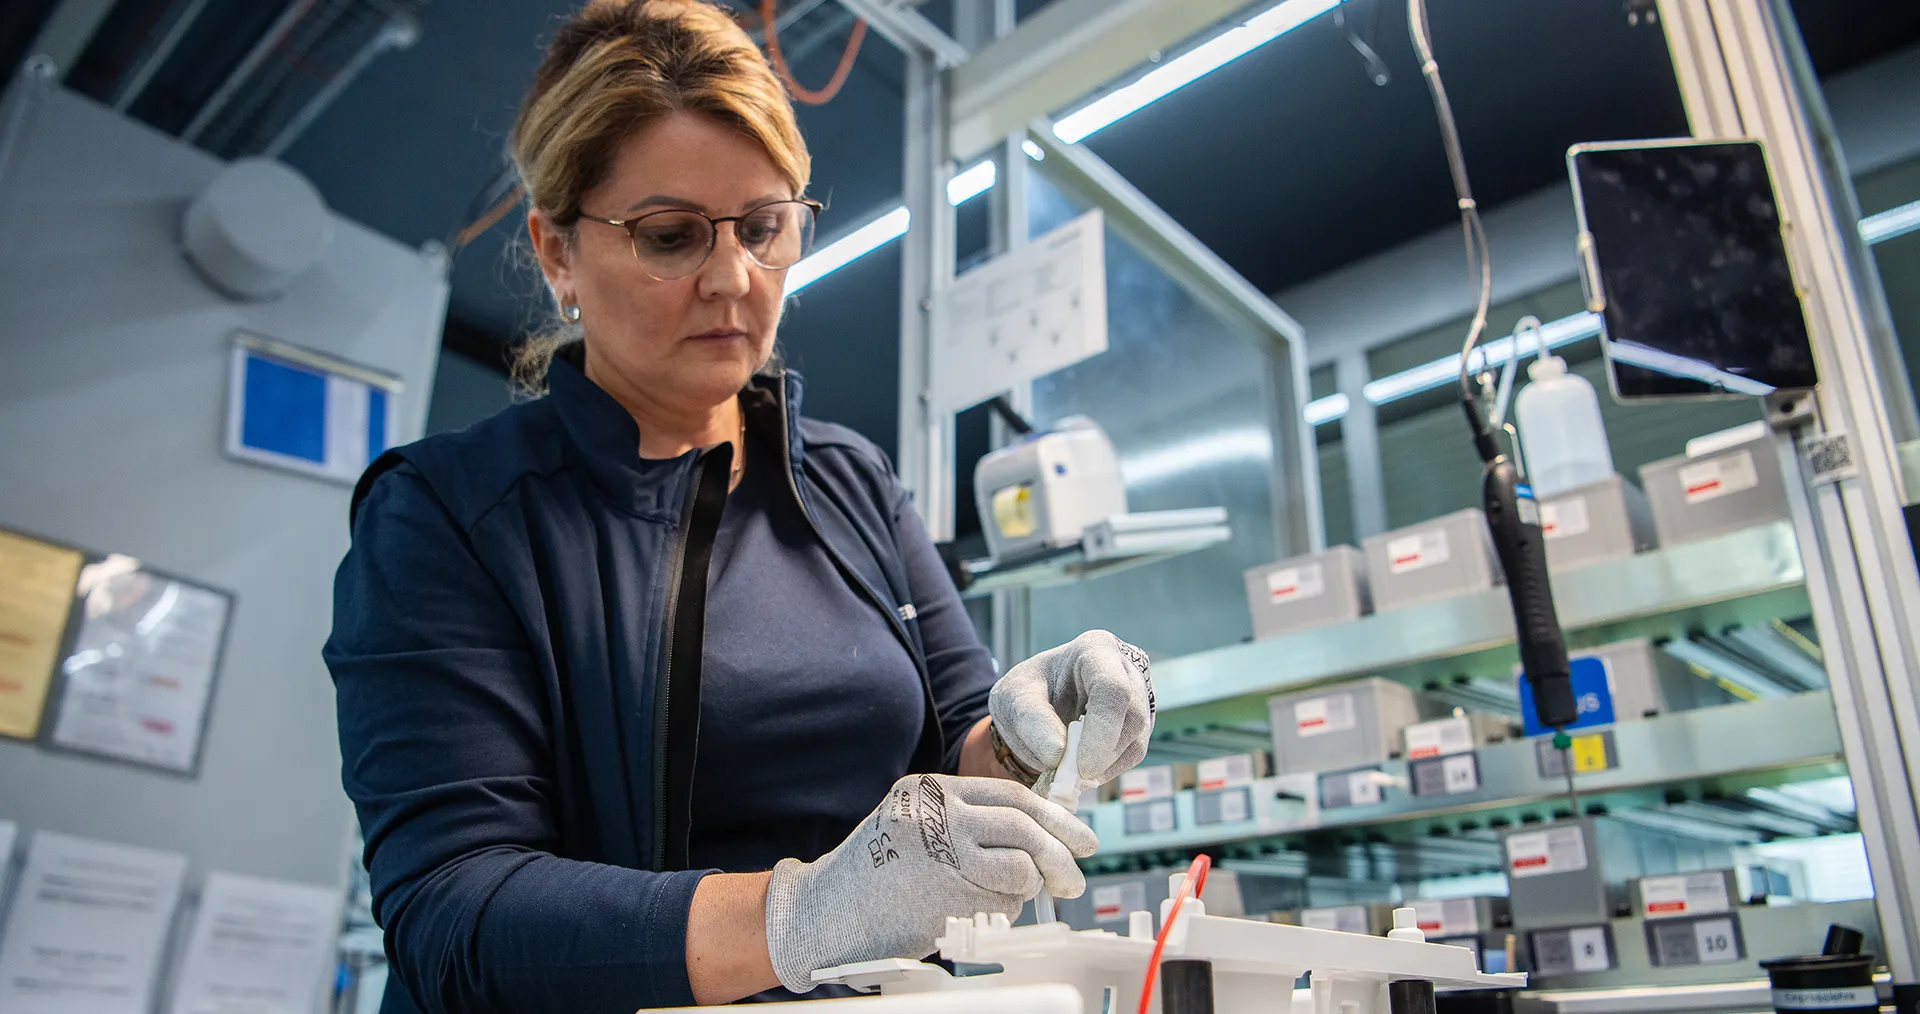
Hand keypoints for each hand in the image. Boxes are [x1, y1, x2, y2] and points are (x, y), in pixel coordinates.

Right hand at [764, 774, 1096, 992]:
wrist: (822, 914)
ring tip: (1010, 897)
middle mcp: (937, 813)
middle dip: (1061, 853)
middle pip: (1024, 825)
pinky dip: (1005, 910)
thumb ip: (965, 820)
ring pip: (1021, 866)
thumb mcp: (912, 825)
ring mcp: (942, 852)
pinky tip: (978, 912)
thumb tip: (1036, 834)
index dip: (1054, 817)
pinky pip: (1003, 901)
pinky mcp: (946, 894)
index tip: (1079, 836)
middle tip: (1077, 875)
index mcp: (929, 789)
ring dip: (1028, 887)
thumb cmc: (872, 876)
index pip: (1010, 795)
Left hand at [989, 630, 1154, 788]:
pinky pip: (1132, 754)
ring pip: (1137, 740)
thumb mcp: (1014, 699)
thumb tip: (1057, 755)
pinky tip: (1081, 769)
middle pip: (1133, 716)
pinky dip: (1106, 770)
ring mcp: (1139, 697)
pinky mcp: (1139, 724)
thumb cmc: (1027, 693)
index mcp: (1096, 649)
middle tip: (1070, 777)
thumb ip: (1031, 722)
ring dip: (1104, 766)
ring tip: (1068, 773)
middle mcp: (1126, 669)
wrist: (1038, 703)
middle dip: (1102, 755)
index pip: (1112, 688)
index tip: (1081, 766)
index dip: (1102, 730)